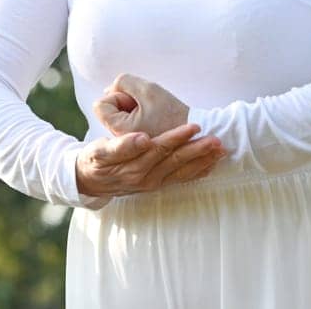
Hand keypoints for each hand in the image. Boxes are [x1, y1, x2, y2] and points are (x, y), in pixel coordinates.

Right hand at [75, 124, 226, 197]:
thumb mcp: (99, 152)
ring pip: (182, 170)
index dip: (177, 137)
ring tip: (220, 149)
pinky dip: (198, 171)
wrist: (91, 181)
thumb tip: (144, 139)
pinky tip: (212, 164)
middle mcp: (146, 177)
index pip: (158, 148)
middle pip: (174, 160)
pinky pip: (182, 178)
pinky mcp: (158, 184)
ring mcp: (153, 182)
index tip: (193, 126)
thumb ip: (121, 146)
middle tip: (215, 137)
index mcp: (132, 166)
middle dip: (196, 149)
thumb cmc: (95, 159)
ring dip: (202, 160)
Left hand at [94, 73, 190, 138]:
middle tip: (147, 106)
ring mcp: (130, 144)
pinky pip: (131, 122)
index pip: (101, 105)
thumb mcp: (147, 89)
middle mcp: (121, 141)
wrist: (199, 135)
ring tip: (153, 113)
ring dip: (135, 108)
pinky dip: (140, 115)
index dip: (118, 96)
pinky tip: (155, 118)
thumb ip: (122, 83)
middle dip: (126, 102)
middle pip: (110, 110)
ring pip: (121, 115)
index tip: (138, 101)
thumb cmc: (173, 112)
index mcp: (120, 130)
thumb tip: (109, 90)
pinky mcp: (139, 144)